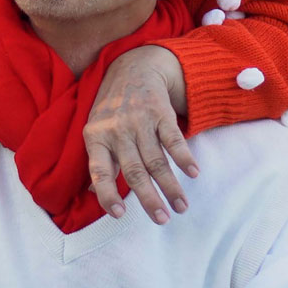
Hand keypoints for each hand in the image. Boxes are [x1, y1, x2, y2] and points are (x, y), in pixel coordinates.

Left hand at [84, 45, 196, 225]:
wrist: (134, 67)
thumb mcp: (96, 129)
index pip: (99, 171)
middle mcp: (117, 130)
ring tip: (181, 207)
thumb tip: (94, 194)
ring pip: (156, 160)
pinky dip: (184, 158)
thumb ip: (99, 161)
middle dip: (149, 198)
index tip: (119, 214)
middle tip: (162, 219)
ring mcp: (139, 121)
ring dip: (171, 186)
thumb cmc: (112, 107)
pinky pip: (173, 140)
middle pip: (134, 171)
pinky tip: (193, 174)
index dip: (107, 194)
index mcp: (96, 137)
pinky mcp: (160, 112)